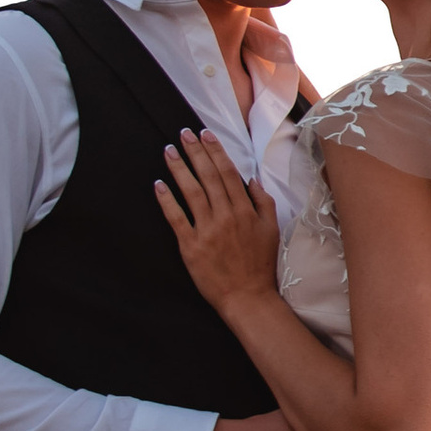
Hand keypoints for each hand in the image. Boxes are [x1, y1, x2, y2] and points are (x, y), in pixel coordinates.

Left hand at [156, 131, 279, 311]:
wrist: (248, 297)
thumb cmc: (260, 264)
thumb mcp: (271, 230)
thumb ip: (262, 202)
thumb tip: (251, 179)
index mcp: (244, 210)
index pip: (227, 173)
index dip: (215, 151)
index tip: (205, 134)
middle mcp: (225, 216)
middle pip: (208, 177)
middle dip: (195, 152)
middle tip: (184, 133)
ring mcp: (207, 230)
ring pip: (191, 192)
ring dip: (179, 169)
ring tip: (169, 151)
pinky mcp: (190, 246)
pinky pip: (176, 218)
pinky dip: (167, 200)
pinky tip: (158, 185)